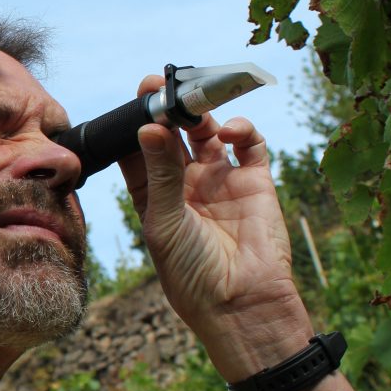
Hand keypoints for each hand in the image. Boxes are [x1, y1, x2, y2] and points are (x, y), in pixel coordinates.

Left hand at [115, 75, 313, 381]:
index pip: (139, 149)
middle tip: (163, 85)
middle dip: (168, 109)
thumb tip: (148, 127)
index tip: (136, 96)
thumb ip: (160, 174)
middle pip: (173, 134)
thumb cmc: (191, 272)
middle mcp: (183, 184)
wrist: (241, 305)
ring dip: (201, 114)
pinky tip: (230, 130)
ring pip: (208, 133)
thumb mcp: (165, 222)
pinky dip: (241, 130)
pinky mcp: (254, 183)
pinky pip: (248, 145)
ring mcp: (219, 181)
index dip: (136, 122)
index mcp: (152, 195)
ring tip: (194, 105)